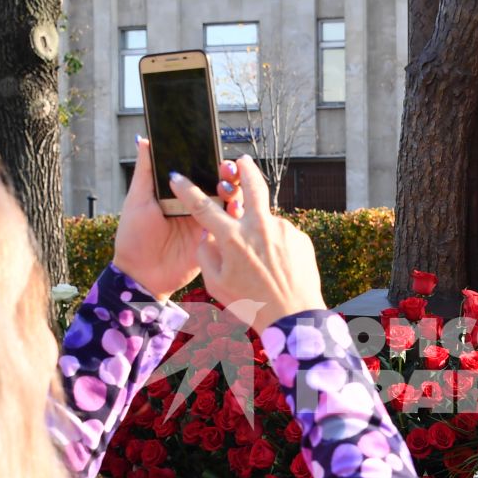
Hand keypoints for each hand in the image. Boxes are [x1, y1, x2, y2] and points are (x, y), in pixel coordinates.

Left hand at [112, 136, 227, 300]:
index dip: (212, 162)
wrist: (140, 274)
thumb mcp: (138, 200)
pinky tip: (235, 211)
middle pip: (219, 185)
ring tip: (229, 192)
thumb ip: (145, 171)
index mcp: (180, 193)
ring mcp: (206, 223)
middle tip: (226, 171)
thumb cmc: (134, 236)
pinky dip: (236, 217)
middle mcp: (196, 206)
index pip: (201, 172)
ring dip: (234, 193)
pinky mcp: (213, 241)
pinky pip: (230, 227)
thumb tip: (145, 140)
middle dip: (228, 175)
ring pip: (229, 203)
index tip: (218, 155)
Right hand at [170, 155, 325, 331]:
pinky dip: (276, 247)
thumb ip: (206, 253)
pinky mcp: (300, 237)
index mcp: (233, 238)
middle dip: (245, 168)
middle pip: (252, 185)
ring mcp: (283, 229)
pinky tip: (278, 268)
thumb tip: (208, 233)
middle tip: (242, 160)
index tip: (177, 177)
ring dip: (261, 234)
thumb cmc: (251, 304)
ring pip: (266, 223)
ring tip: (263, 265)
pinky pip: (282, 236)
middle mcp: (259, 226)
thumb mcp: (216, 284)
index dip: (187, 190)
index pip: (203, 207)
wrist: (293, 317)